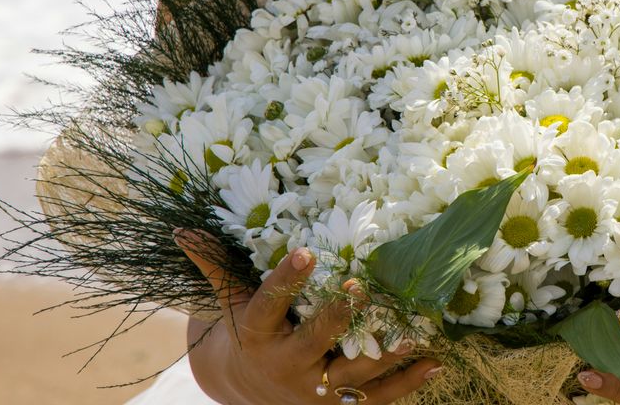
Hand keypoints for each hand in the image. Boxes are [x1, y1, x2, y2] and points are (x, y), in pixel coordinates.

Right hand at [175, 229, 441, 404]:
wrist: (249, 390)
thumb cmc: (248, 332)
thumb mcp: (229, 303)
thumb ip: (214, 266)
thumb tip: (183, 232)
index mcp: (258, 334)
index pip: (268, 304)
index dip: (285, 280)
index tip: (305, 251)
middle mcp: (286, 363)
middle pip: (312, 343)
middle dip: (336, 320)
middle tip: (360, 291)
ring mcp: (315, 390)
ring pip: (353, 375)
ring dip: (385, 355)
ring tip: (414, 332)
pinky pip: (378, 398)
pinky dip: (408, 382)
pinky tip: (436, 361)